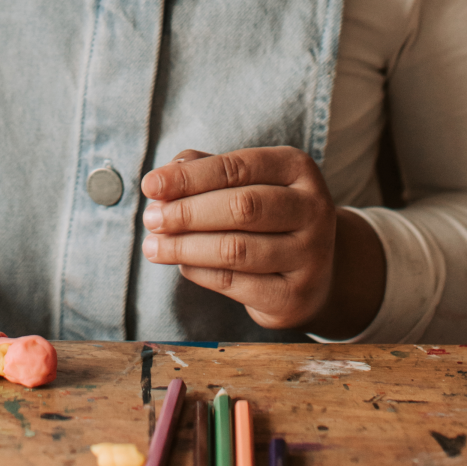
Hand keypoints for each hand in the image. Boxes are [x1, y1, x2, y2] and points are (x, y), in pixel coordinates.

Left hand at [139, 147, 384, 337]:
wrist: (315, 269)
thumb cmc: (266, 214)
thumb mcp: (245, 181)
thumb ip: (204, 169)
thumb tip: (164, 180)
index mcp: (298, 169)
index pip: (237, 167)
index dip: (190, 177)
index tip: (150, 185)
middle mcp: (313, 210)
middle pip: (241, 207)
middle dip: (187, 213)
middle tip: (150, 218)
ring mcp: (310, 257)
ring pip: (235, 249)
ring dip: (184, 247)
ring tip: (153, 246)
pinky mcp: (294, 297)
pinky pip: (234, 283)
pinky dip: (199, 272)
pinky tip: (181, 263)